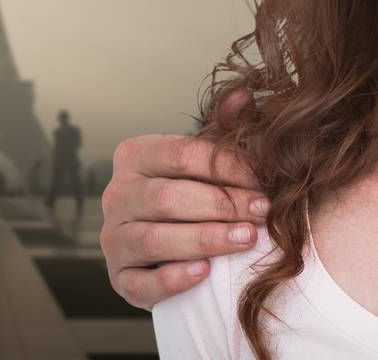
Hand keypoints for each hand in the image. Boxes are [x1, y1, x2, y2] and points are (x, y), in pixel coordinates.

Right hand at [101, 90, 266, 308]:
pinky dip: (172, 278)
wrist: (171, 244)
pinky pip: (141, 282)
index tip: (263, 181)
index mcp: (134, 156)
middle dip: (222, 205)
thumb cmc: (193, 191)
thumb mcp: (208, 158)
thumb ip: (226, 127)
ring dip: (206, 239)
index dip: (227, 167)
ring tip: (246, 239)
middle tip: (262, 212)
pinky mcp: (119, 279)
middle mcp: (116, 195)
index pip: (182, 155)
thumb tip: (243, 95)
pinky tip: (205, 273)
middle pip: (168, 198)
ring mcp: (113, 239)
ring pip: (155, 239)